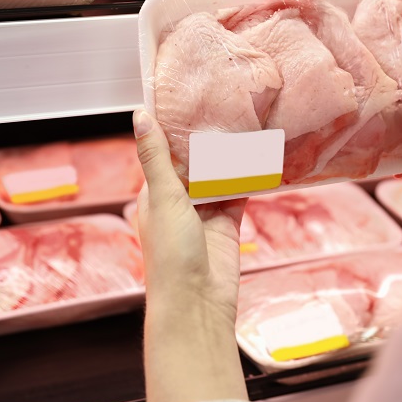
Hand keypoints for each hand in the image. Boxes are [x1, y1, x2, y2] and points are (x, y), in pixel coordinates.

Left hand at [132, 109, 249, 401]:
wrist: (198, 302)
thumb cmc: (170, 254)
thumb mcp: (163, 198)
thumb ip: (157, 157)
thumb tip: (140, 116)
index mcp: (155, 193)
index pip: (165, 153)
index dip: (175, 128)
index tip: (190, 98)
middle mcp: (179, 200)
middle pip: (195, 162)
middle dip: (208, 140)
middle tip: (227, 102)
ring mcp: (205, 211)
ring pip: (220, 175)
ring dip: (230, 155)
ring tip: (246, 121)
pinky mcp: (229, 221)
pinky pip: (240, 192)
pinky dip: (249, 176)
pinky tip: (260, 154)